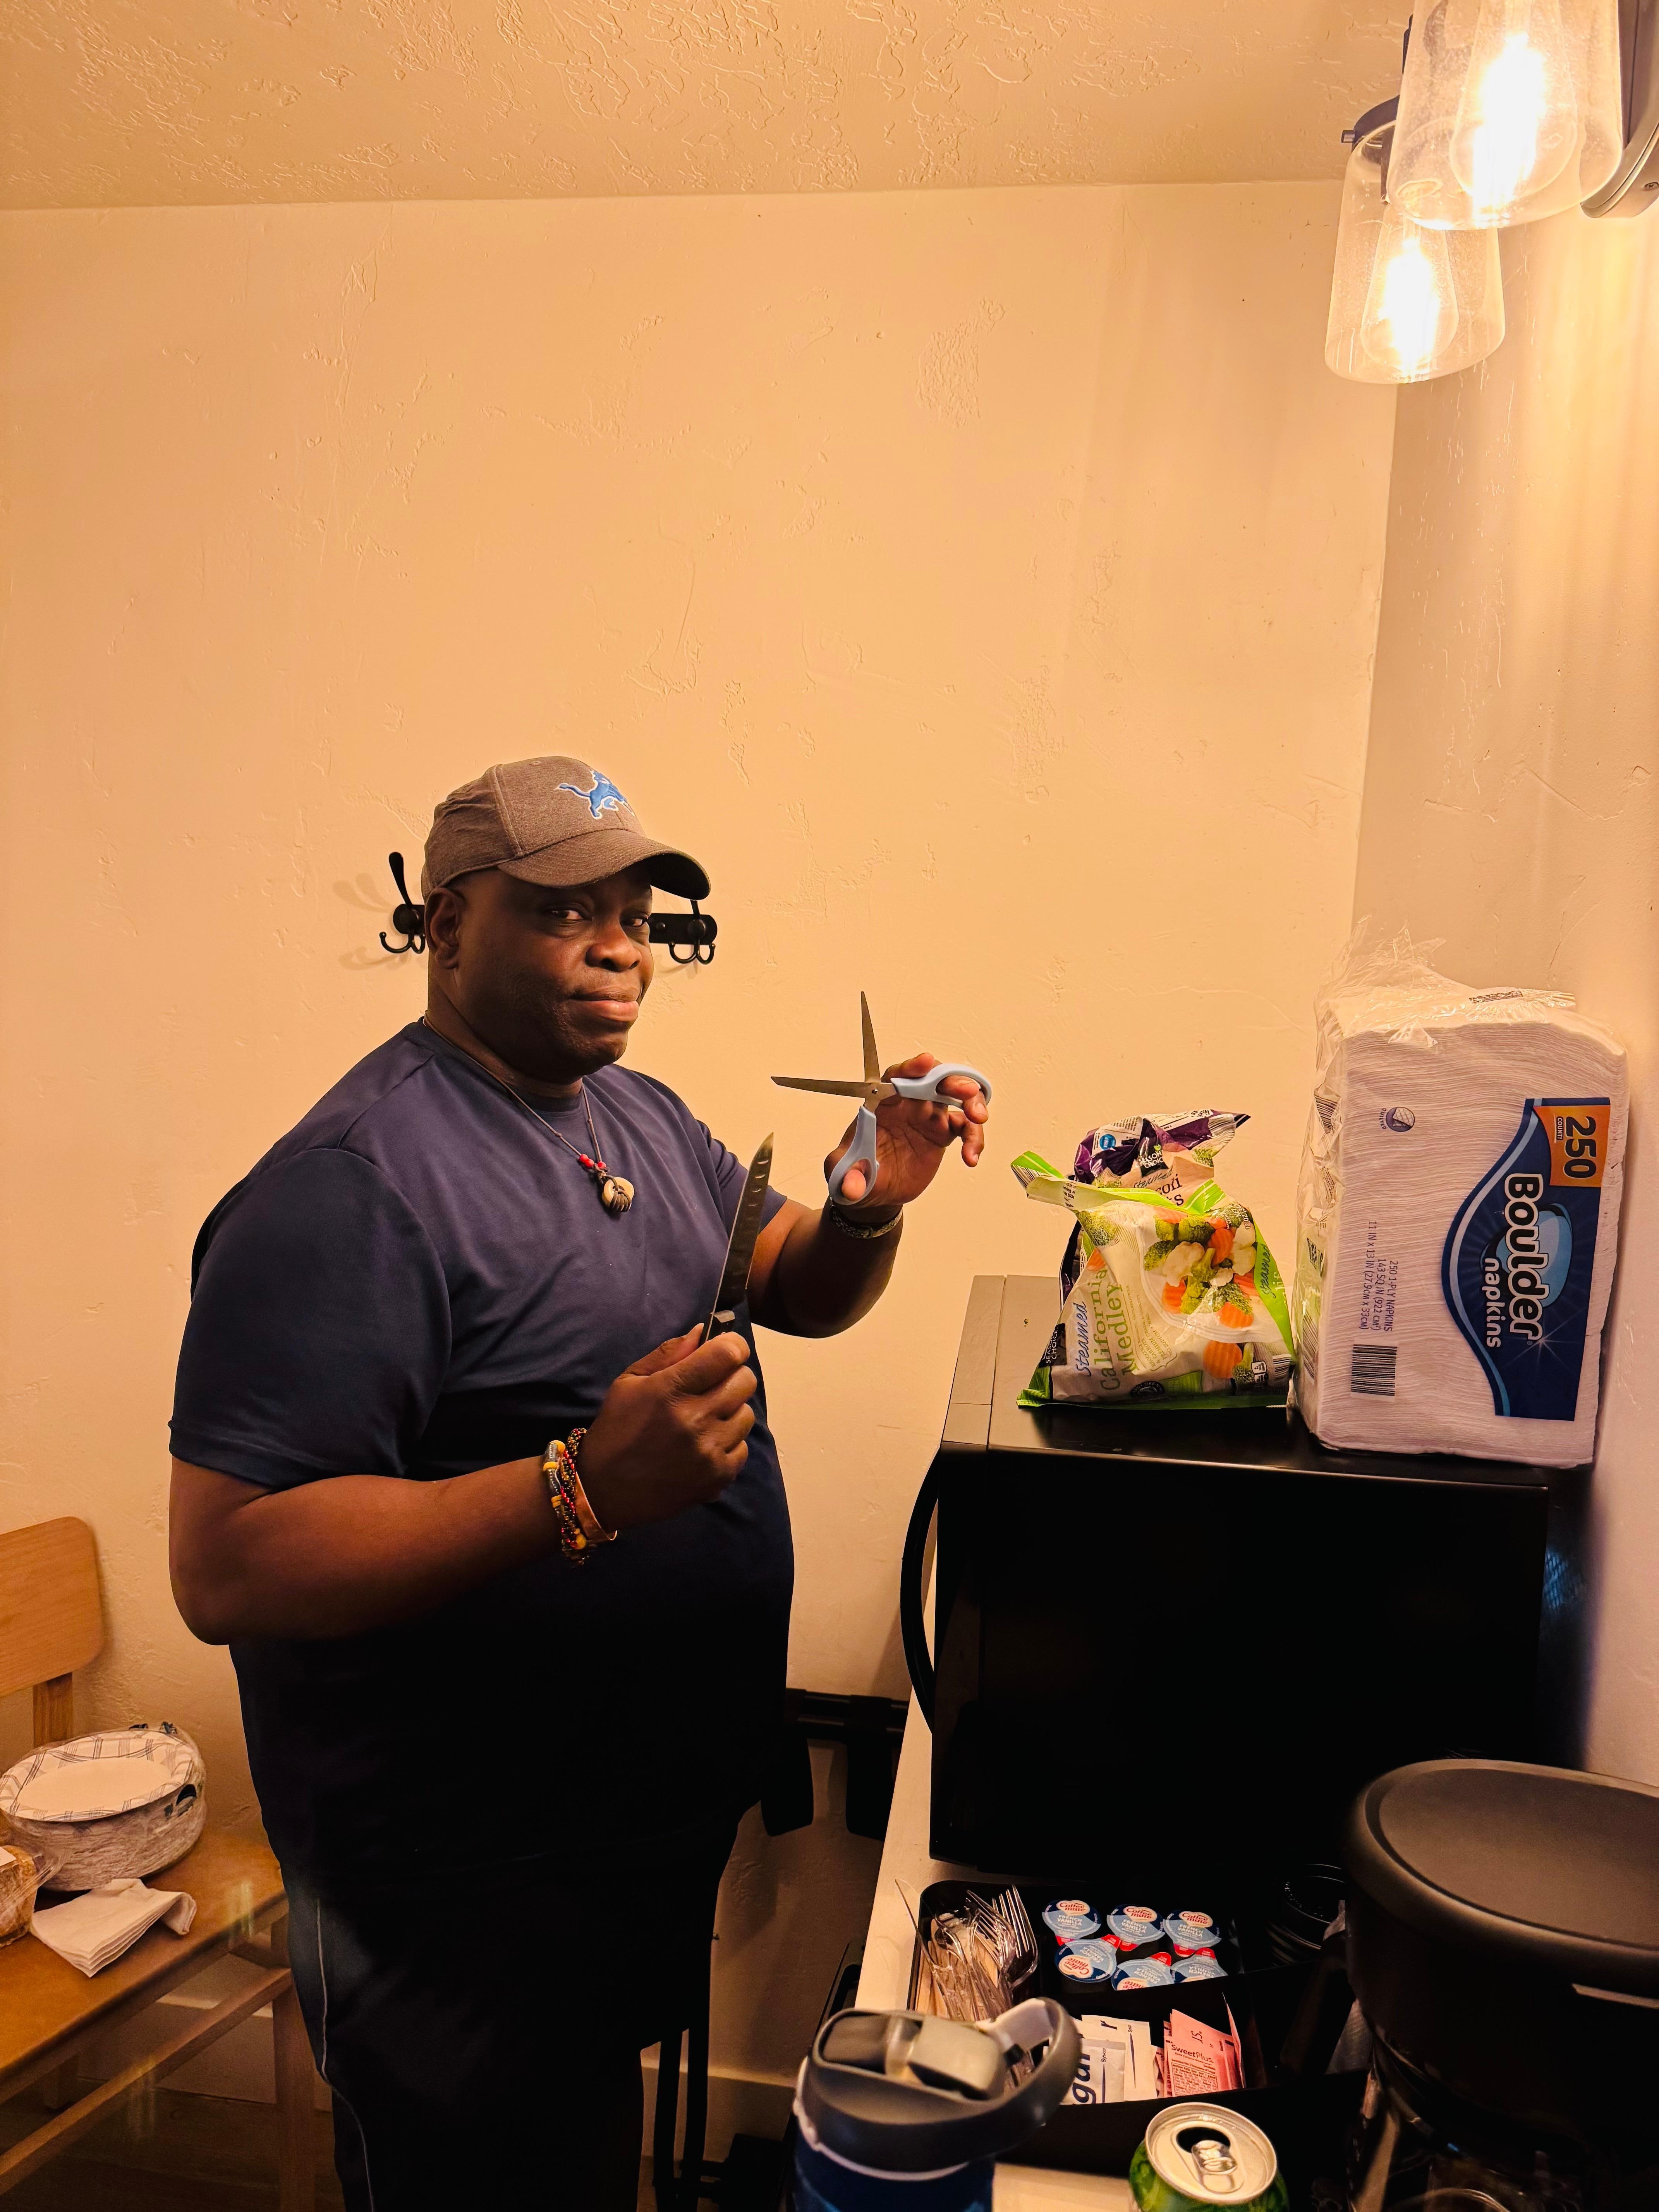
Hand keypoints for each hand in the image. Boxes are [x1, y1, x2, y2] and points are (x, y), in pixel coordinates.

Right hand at [577, 1327, 756, 1532]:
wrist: (604, 1490)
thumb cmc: (616, 1429)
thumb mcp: (629, 1382)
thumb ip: (669, 1353)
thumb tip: (703, 1331)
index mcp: (671, 1390)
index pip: (728, 1354)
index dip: (732, 1347)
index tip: (723, 1351)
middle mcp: (695, 1419)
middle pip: (745, 1381)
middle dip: (731, 1377)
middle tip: (710, 1386)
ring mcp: (709, 1451)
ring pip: (747, 1415)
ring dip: (730, 1412)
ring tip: (704, 1420)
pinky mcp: (718, 1477)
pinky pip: (743, 1448)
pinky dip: (727, 1444)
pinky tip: (702, 1447)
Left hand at [828, 1053, 989, 1208]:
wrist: (874, 1189)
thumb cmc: (857, 1170)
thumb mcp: (844, 1172)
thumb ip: (847, 1177)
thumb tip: (851, 1188)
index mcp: (882, 1103)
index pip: (895, 1077)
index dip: (910, 1068)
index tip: (925, 1063)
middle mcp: (908, 1104)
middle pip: (933, 1080)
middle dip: (952, 1081)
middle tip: (967, 1091)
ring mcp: (928, 1117)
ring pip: (956, 1099)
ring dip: (971, 1103)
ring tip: (978, 1119)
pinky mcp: (942, 1134)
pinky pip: (965, 1128)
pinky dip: (974, 1138)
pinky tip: (971, 1158)